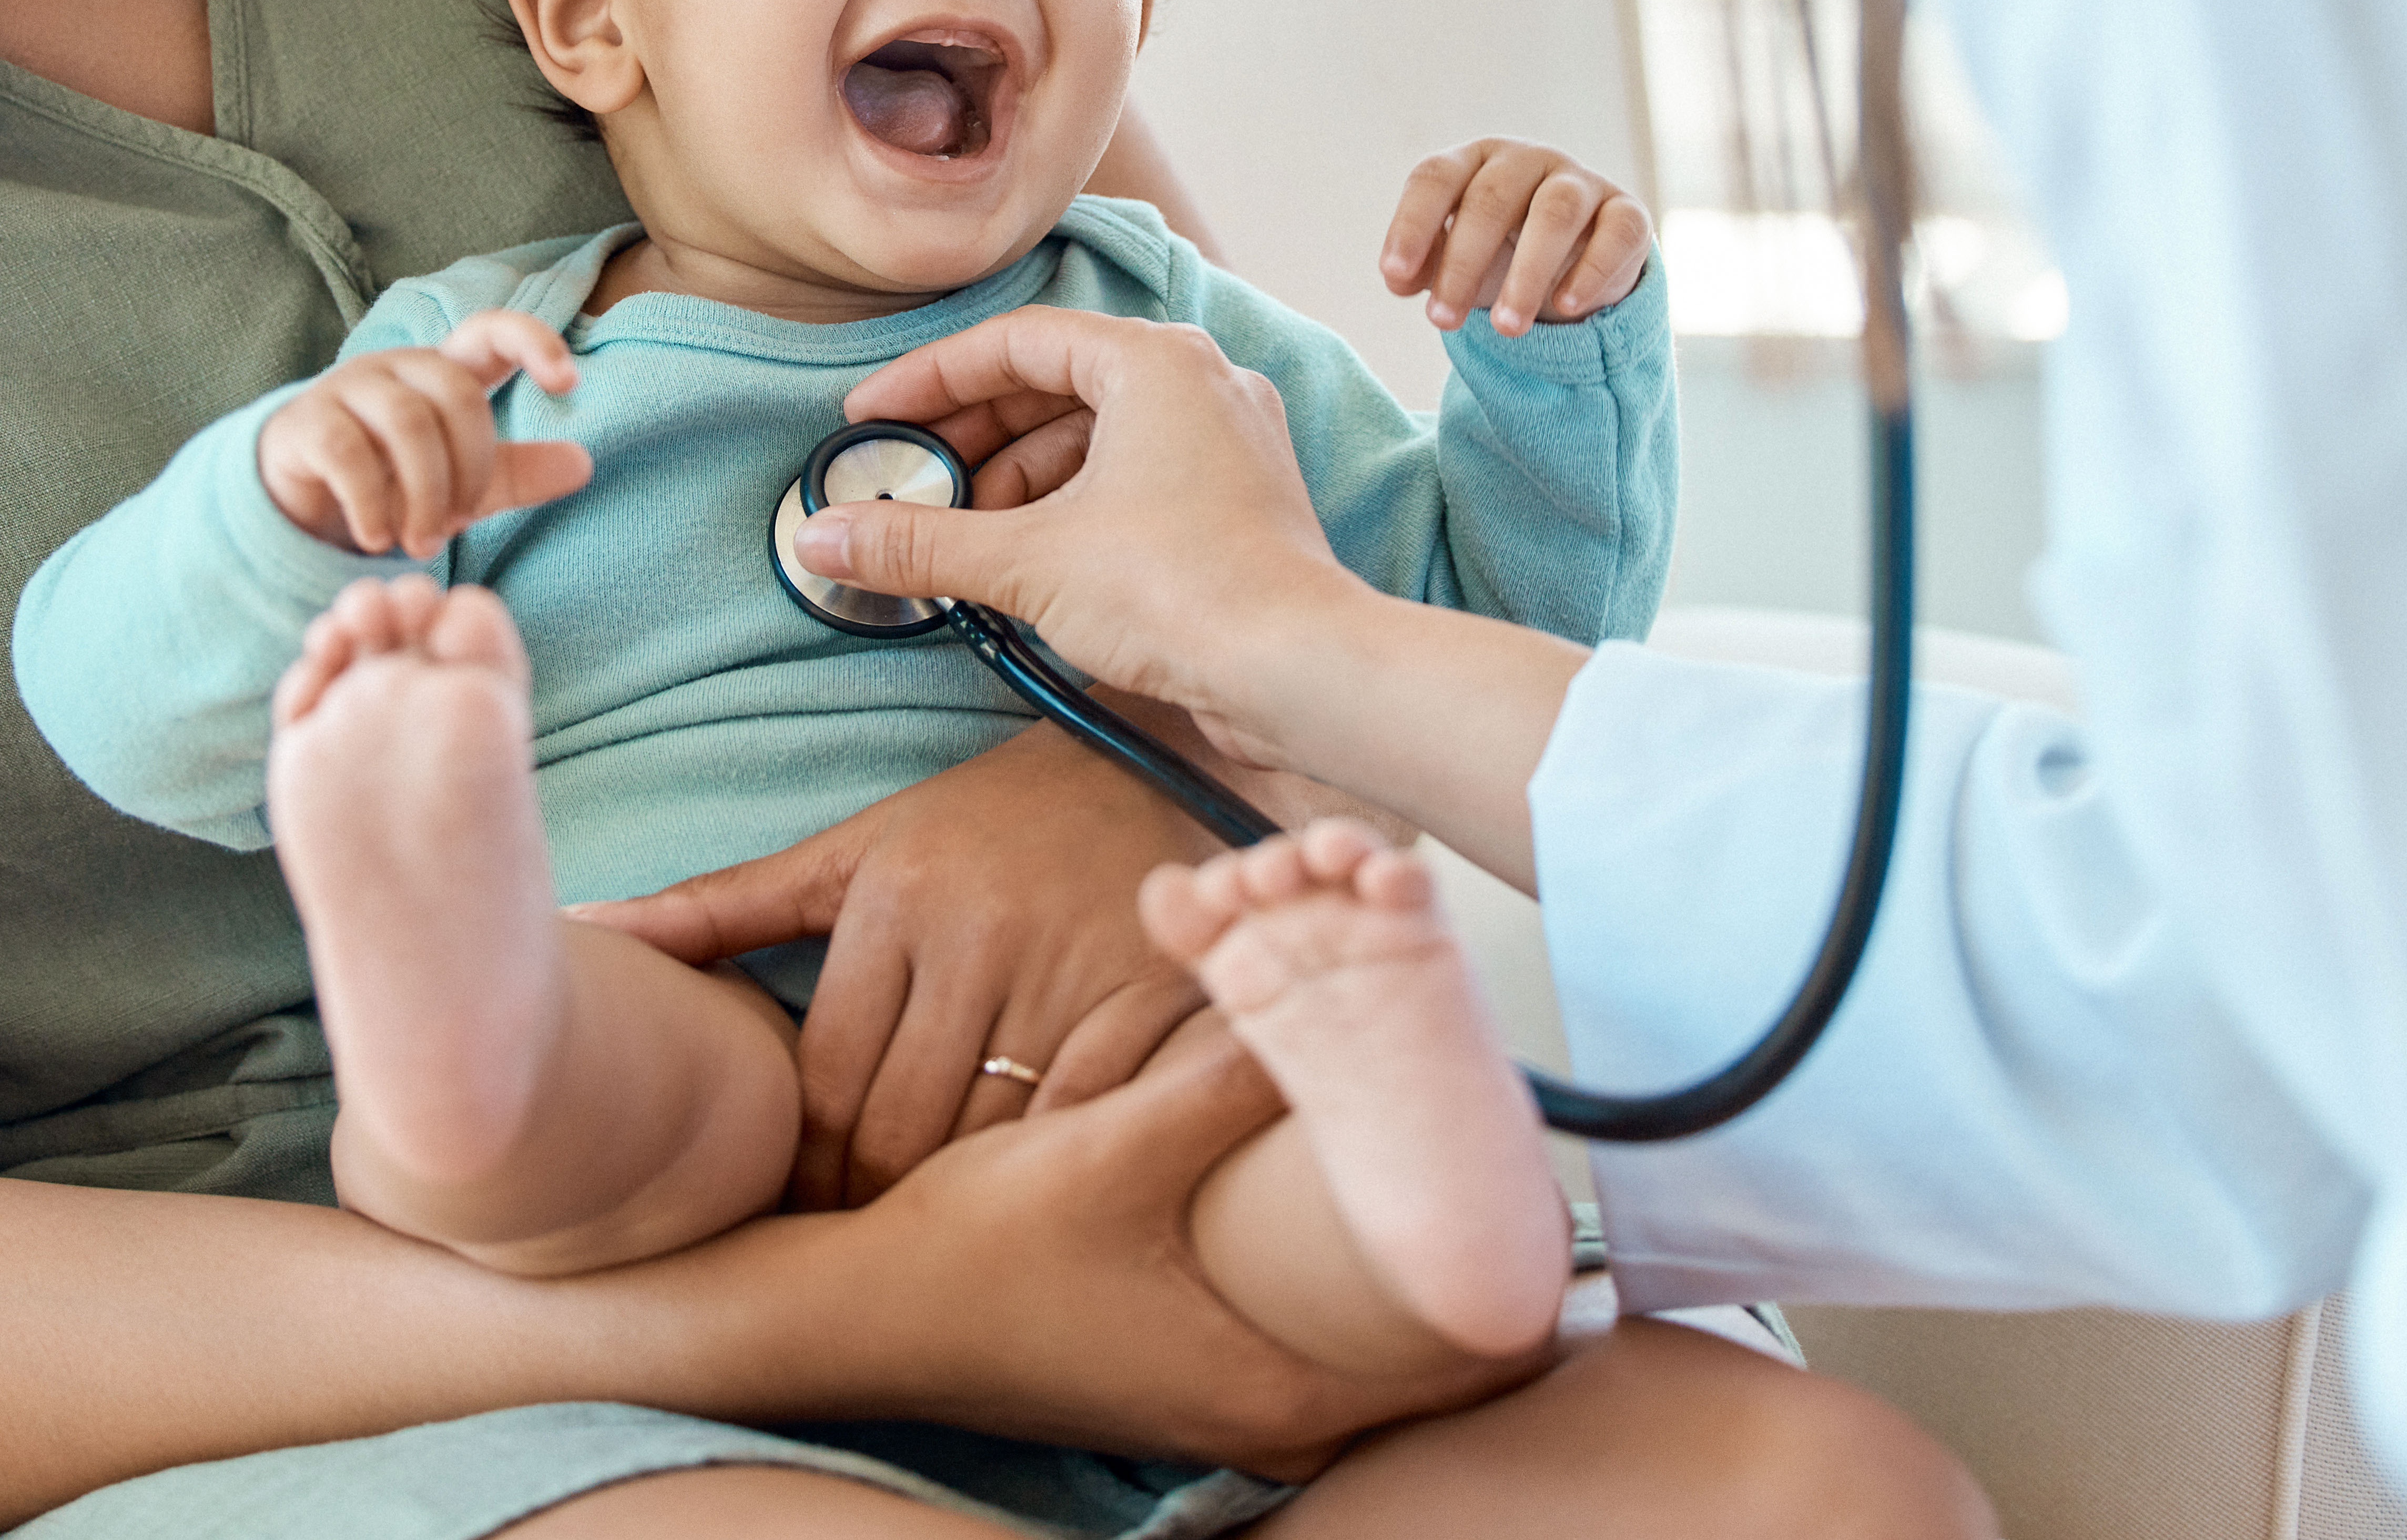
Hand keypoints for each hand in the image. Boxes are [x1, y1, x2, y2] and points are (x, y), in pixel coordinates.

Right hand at [254, 310, 591, 554]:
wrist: (303, 502)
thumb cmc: (394, 481)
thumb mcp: (464, 483)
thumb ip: (518, 472)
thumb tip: (583, 464)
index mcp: (442, 371)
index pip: (491, 330)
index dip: (533, 342)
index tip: (568, 382)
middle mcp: (396, 367)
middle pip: (455, 394)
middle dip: (468, 466)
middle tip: (459, 522)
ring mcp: (346, 388)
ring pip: (406, 422)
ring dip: (425, 493)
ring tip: (423, 543)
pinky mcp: (305, 422)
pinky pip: (350, 454)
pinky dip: (373, 505)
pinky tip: (378, 538)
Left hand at [574, 721, 1219, 1206]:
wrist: (1147, 753)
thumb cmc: (976, 824)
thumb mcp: (850, 852)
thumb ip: (721, 907)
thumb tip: (586, 933)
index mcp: (894, 897)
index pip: (827, 1087)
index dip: (803, 1173)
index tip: (793, 1212)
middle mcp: (979, 931)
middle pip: (903, 1129)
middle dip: (868, 1206)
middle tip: (854, 1246)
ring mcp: (1072, 966)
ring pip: (992, 1143)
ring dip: (957, 1205)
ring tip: (931, 1237)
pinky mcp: (1156, 994)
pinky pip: (1089, 1123)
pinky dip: (1054, 1171)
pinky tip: (1035, 1196)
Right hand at [801, 310, 1361, 734]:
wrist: (1302, 671)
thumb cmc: (1183, 590)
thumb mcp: (1027, 561)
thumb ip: (920, 543)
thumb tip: (822, 538)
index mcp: (1154, 362)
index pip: (1015, 342)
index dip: (930, 380)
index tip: (872, 419)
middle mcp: (1200, 383)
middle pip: (1054, 385)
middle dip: (972, 439)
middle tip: (908, 486)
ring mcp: (1226, 442)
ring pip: (1094, 437)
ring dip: (1018, 480)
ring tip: (962, 536)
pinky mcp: (1236, 502)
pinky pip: (1132, 478)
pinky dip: (1069, 507)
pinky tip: (1024, 559)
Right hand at [807, 1013, 1540, 1469]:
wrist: (858, 1319)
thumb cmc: (978, 1254)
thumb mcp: (1108, 1151)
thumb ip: (1217, 1078)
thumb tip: (1314, 990)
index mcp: (1271, 1384)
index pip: (1461, 1360)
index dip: (1520, 1286)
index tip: (1548, 1207)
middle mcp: (1263, 1415)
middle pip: (1426, 1362)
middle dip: (1465, 1267)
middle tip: (1507, 1173)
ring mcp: (1225, 1407)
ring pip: (1368, 1353)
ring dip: (1401, 1277)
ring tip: (1443, 1178)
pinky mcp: (1188, 1377)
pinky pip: (1309, 1340)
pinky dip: (1340, 1291)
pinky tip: (1336, 1210)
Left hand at [1380, 137, 1652, 334]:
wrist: (1579, 260)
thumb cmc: (1503, 252)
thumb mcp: (1458, 258)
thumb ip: (1424, 264)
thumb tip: (1398, 280)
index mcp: (1476, 160)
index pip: (1435, 177)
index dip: (1412, 224)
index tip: (1394, 276)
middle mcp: (1527, 160)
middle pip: (1491, 198)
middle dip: (1463, 263)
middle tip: (1442, 321)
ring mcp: (1581, 182)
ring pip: (1555, 213)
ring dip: (1527, 273)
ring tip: (1505, 328)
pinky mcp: (1627, 212)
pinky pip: (1616, 233)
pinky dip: (1591, 271)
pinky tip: (1566, 307)